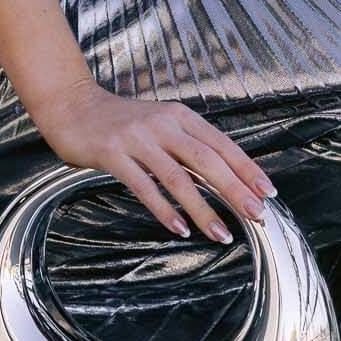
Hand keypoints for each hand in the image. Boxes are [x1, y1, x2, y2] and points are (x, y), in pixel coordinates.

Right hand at [32, 83, 275, 244]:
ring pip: (179, 177)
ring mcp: (138, 139)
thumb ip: (185, 145)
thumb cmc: (121, 121)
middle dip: (235, 190)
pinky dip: (164, 209)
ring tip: (222, 234)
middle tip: (256, 216)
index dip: (246, 168)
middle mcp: (163, 124)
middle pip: (207, 160)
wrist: (73, 106)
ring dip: (203, 209)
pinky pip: (144, 185)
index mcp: (180, 116)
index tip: (267, 192)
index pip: (221, 144)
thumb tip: (221, 177)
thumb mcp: (160, 124)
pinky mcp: (113, 154)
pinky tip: (179, 228)